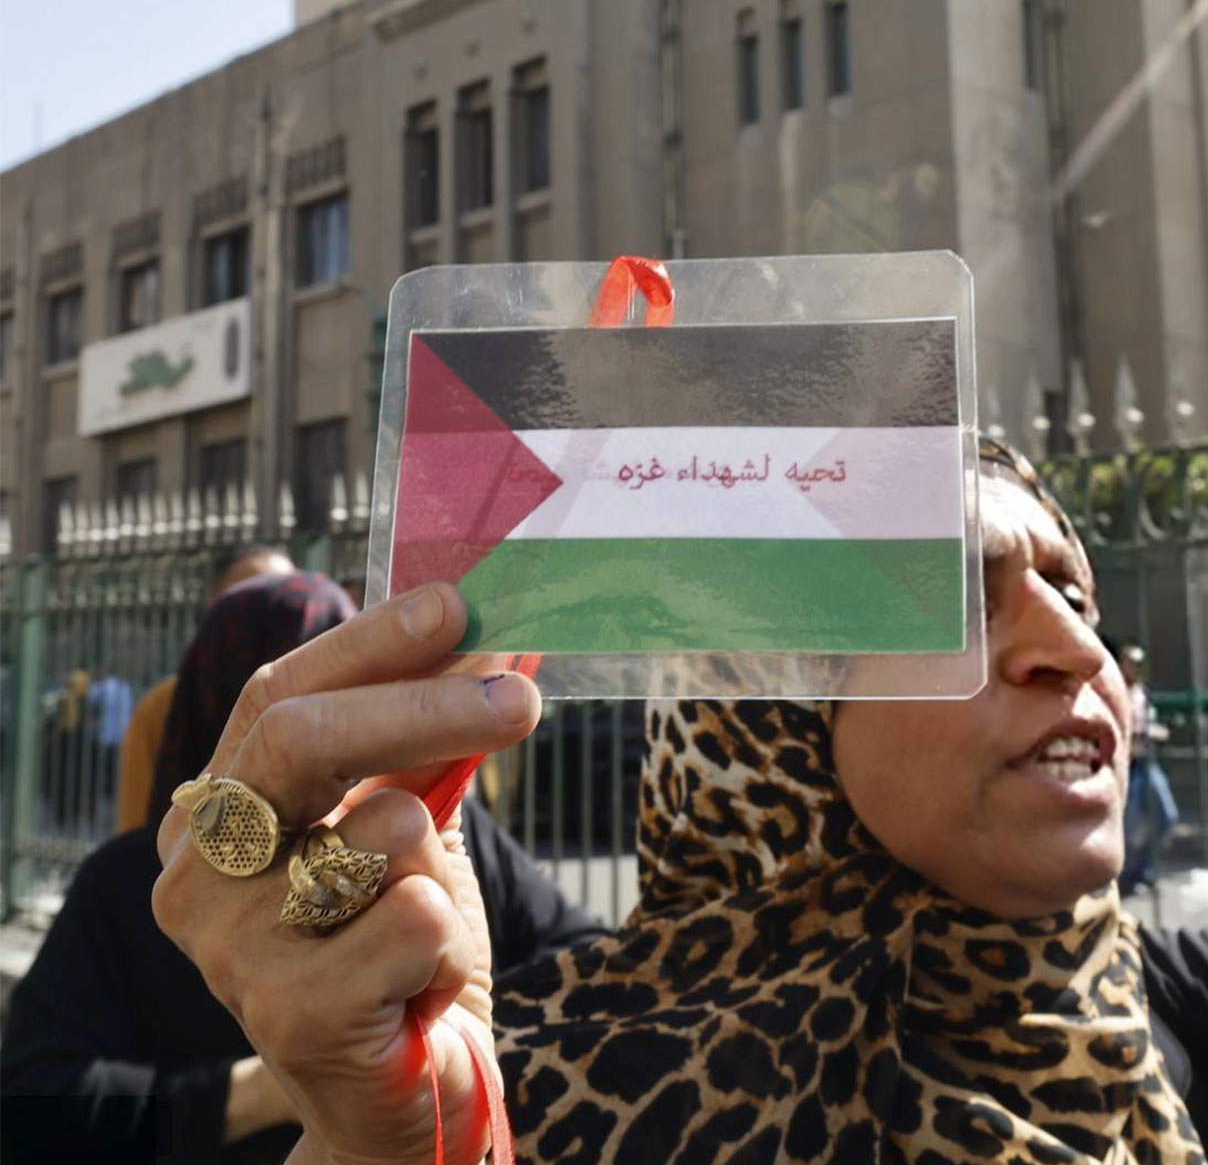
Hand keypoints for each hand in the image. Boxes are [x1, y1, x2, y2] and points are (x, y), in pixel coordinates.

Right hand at [152, 585, 540, 1164]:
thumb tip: (493, 633)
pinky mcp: (289, 1012)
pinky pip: (415, 917)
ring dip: (443, 867)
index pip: (276, 694)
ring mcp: (229, 948)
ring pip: (380, 833)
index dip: (368, 643)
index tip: (460, 603)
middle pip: (300, 741)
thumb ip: (423, 743)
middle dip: (425, 705)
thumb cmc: (399, 945)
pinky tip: (423, 983)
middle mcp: (197, 874)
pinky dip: (450, 941)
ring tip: (426, 922)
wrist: (404, 1090)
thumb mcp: (408, 826)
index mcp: (215, 813)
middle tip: (522, 696)